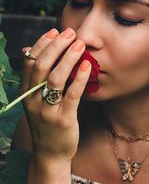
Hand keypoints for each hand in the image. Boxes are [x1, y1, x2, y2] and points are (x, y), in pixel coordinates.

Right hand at [21, 28, 90, 161]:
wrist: (51, 152)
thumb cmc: (48, 122)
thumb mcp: (37, 101)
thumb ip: (39, 80)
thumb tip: (42, 54)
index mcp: (25, 92)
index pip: (30, 62)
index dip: (42, 44)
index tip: (55, 31)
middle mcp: (32, 100)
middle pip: (42, 66)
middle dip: (56, 46)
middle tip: (71, 33)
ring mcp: (47, 110)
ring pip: (55, 78)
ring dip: (68, 58)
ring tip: (79, 44)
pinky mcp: (63, 119)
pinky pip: (72, 95)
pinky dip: (79, 78)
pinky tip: (87, 65)